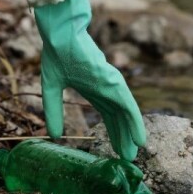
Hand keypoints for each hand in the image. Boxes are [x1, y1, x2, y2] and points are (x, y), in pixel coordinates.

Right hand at [34, 0, 145, 160]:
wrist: (61, 35)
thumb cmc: (56, 54)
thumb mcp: (51, 89)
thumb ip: (54, 111)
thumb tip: (54, 136)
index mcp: (92, 89)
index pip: (107, 115)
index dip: (112, 132)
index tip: (115, 149)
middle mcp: (105, 89)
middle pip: (118, 118)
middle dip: (122, 137)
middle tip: (127, 158)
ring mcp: (111, 86)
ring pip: (126, 115)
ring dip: (131, 134)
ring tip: (135, 153)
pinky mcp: (114, 83)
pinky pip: (129, 107)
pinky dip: (136, 123)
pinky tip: (141, 139)